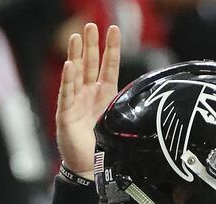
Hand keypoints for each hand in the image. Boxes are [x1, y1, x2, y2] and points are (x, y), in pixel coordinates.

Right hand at [55, 23, 120, 177]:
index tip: (113, 29)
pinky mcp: (66, 113)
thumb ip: (127, 106)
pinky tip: (70, 65)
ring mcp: (76, 101)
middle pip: (89, 64)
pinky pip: (67, 93)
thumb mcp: (120, 120)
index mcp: (105, 94)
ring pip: (76, 73)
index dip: (111, 49)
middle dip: (90, 44)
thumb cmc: (103, 143)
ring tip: (76, 37)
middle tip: (90, 25)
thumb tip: (149, 96)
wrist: (90, 165)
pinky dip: (68, 80)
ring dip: (76, 55)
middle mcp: (89, 93)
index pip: (108, 66)